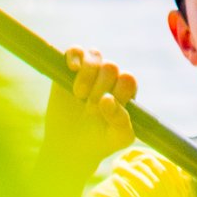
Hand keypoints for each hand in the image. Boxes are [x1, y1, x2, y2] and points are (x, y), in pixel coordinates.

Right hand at [44, 47, 136, 170]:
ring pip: (95, 55)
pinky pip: (75, 50)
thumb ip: (120, 121)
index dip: (117, 93)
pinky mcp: (69, 69)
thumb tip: (107, 99)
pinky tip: (72, 68)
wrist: (71, 146)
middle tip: (89, 110)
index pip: (127, 79)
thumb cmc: (100, 141)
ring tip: (79, 96)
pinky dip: (74, 56)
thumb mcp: (117, 138)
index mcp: (126, 91)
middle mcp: (110, 77)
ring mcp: (90, 71)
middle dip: (100, 89)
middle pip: (111, 67)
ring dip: (87, 75)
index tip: (104, 111)